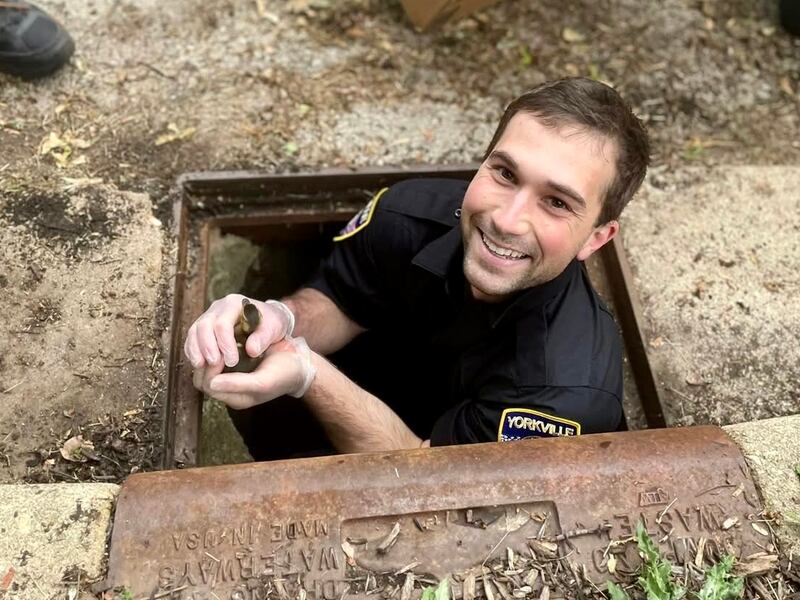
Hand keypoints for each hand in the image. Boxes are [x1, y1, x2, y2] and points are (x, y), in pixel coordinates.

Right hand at [183, 294, 293, 369]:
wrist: (267, 318)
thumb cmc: (272, 322)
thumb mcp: (275, 326)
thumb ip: (264, 337)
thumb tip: (251, 350)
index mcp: (235, 303)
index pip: (223, 323)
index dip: (224, 344)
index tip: (232, 361)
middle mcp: (218, 307)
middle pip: (204, 325)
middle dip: (207, 347)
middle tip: (215, 364)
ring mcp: (209, 315)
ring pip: (195, 331)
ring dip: (196, 350)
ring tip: (201, 366)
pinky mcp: (204, 326)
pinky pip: (192, 337)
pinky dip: (192, 350)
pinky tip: (197, 363)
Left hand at [193, 337, 316, 408]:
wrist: (299, 362)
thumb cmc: (285, 372)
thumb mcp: (264, 380)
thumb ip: (238, 384)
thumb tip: (212, 384)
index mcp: (238, 400)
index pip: (208, 387)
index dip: (209, 369)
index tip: (221, 353)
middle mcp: (231, 392)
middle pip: (202, 380)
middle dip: (205, 362)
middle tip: (217, 346)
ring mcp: (232, 380)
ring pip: (207, 370)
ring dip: (209, 355)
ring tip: (219, 343)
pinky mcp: (235, 368)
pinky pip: (216, 362)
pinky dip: (216, 351)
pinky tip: (224, 342)